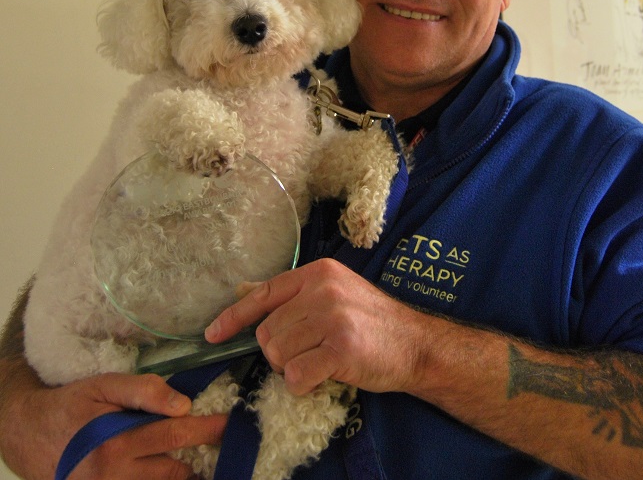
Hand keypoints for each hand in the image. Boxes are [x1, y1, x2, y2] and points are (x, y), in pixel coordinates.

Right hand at [1, 371, 226, 479]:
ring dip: (184, 472)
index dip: (207, 429)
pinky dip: (163, 479)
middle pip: (175, 467)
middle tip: (225, 440)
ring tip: (204, 460)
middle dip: (203, 452)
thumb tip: (182, 404)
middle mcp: (115, 475)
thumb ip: (143, 391)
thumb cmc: (72, 405)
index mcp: (117, 443)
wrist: (28, 435)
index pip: (175, 435)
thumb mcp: (104, 386)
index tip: (230, 424)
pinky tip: (178, 468)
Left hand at [205, 258, 426, 396]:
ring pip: (278, 356)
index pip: (264, 294)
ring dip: (293, 369)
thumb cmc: (372, 322)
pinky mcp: (340, 348)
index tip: (213, 335)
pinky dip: (303, 385)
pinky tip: (325, 376)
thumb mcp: (335, 293)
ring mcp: (332, 317)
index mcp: (319, 272)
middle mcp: (323, 289)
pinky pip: (296, 376)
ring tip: (321, 362)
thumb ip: (294, 294)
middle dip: (279, 353)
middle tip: (308, 354)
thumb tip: (244, 291)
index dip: (234, 318)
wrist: (415, 344)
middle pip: (268, 332)